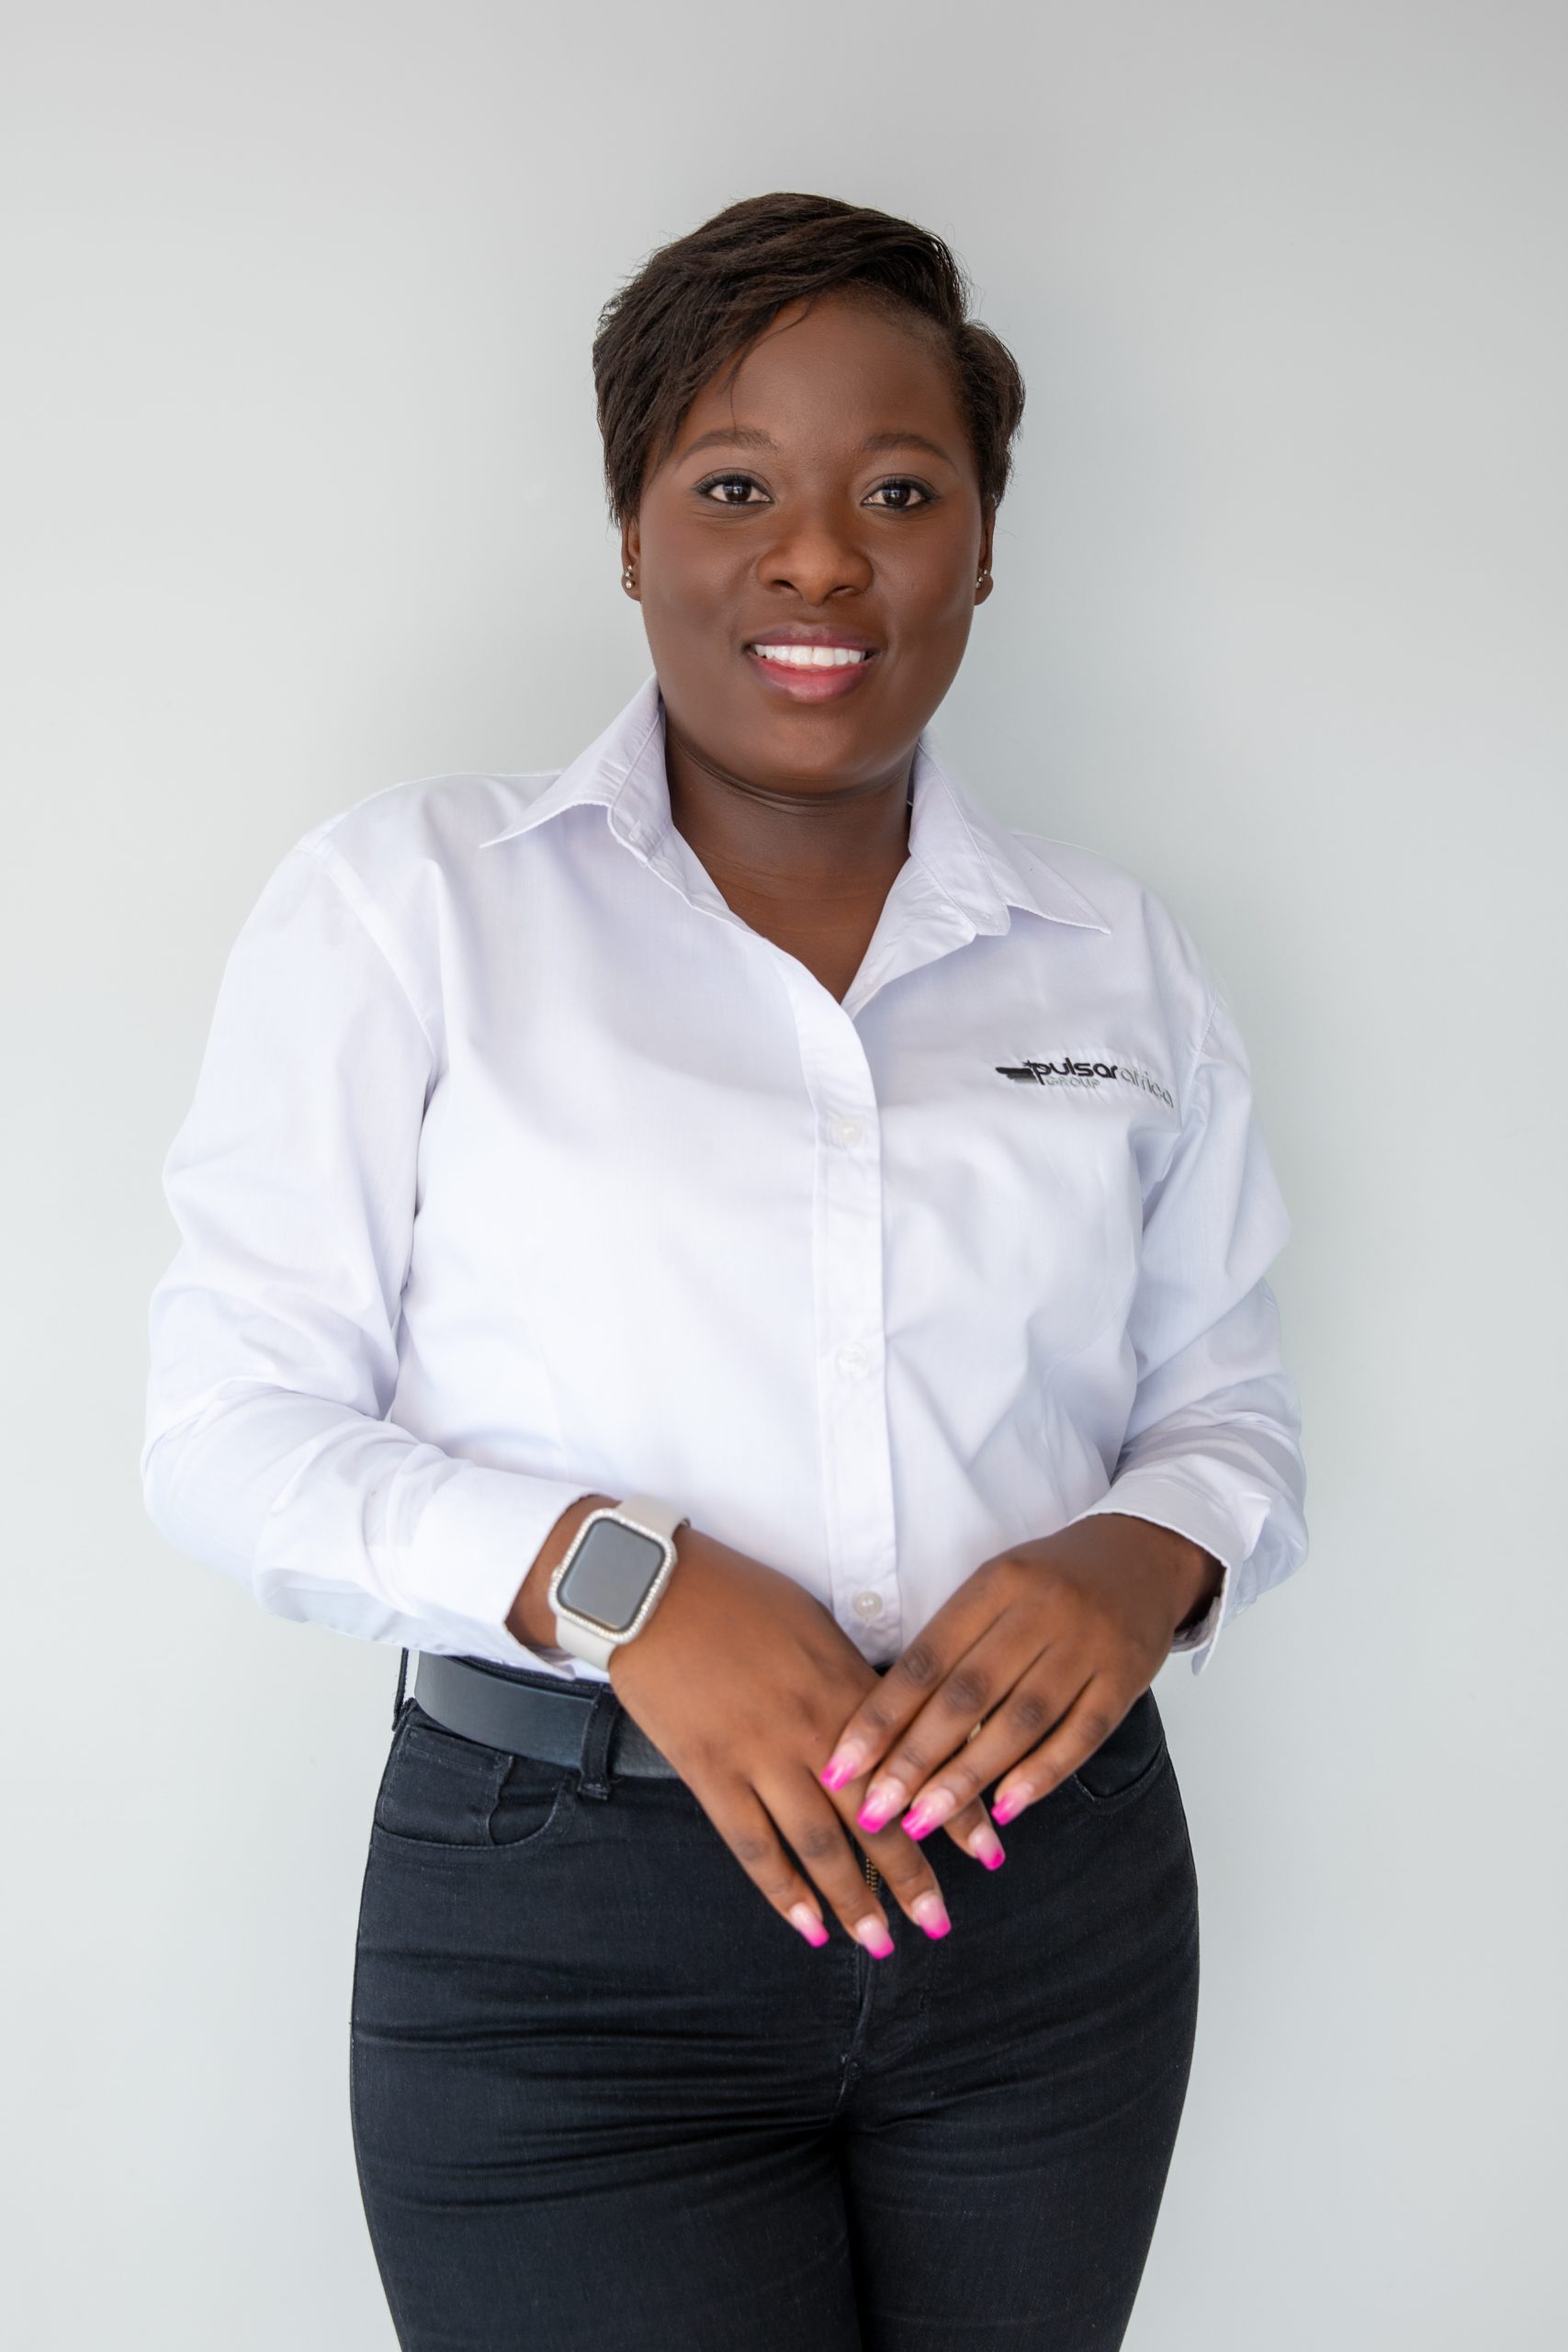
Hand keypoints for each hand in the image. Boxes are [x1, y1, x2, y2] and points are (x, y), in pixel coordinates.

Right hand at [604, 1524, 1005, 1951]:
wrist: (653, 1589)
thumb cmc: (737, 1594)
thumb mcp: (814, 1624)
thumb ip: (851, 1681)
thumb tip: (887, 1727)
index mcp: (845, 1686)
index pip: (915, 1762)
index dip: (954, 1811)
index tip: (989, 1853)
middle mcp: (812, 1730)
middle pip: (874, 1818)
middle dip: (911, 1876)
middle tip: (940, 1922)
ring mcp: (758, 1755)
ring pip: (818, 1844)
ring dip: (853, 1900)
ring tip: (880, 1942)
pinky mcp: (710, 1772)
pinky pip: (752, 1845)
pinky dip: (781, 1891)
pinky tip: (807, 1927)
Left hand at [816, 1514, 1220, 1836]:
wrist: (1143, 1555)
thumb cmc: (1048, 1582)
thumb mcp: (993, 1590)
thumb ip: (950, 1646)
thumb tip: (886, 1727)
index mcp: (994, 1584)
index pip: (926, 1659)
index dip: (881, 1715)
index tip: (842, 1766)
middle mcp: (1039, 1611)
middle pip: (967, 1694)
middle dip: (915, 1758)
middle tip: (875, 1809)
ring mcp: (1087, 1645)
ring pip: (1020, 1720)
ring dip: (968, 1776)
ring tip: (924, 1821)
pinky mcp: (1126, 1677)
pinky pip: (1081, 1733)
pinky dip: (1041, 1773)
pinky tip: (1005, 1808)